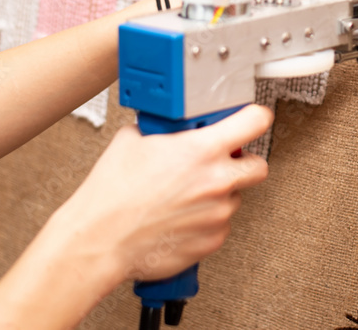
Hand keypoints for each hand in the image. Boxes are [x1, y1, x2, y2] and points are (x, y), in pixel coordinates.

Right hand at [47, 104, 272, 284]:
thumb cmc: (112, 195)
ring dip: (218, 194)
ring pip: (235, 197)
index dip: (255, 117)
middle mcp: (217, 180)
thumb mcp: (133, 140)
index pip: (255, 121)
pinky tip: (180, 217)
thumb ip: (162, 130)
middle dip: (243, 162)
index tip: (251, 120)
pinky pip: (220, 224)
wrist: (100, 240)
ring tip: (185, 196)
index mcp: (202, 150)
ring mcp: (218, 212)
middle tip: (221, 163)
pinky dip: (206, 220)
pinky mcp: (212, 240)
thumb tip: (167, 128)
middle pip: (258, 165)